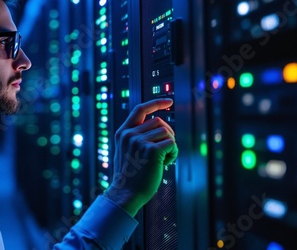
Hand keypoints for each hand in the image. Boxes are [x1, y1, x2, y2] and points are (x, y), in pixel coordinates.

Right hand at [103, 98, 176, 216]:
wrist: (126, 194)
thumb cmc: (130, 176)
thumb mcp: (127, 151)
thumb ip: (137, 137)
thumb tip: (159, 126)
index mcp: (123, 132)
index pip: (140, 109)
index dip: (156, 103)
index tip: (169, 101)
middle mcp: (129, 134)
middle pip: (159, 121)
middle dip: (167, 134)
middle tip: (164, 151)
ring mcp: (139, 141)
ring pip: (167, 132)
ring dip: (170, 145)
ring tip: (163, 159)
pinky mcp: (151, 150)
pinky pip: (172, 144)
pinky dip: (174, 154)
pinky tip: (166, 163)